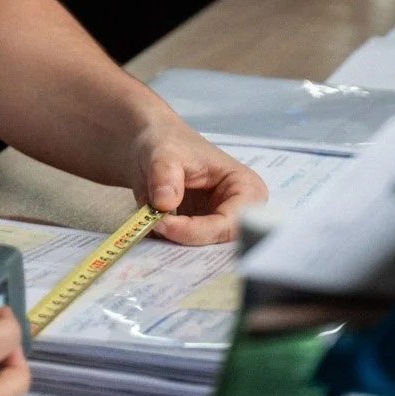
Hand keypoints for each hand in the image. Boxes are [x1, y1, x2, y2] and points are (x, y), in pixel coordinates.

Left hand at [129, 121, 267, 245]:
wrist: (150, 147)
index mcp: (247, 189)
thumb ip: (165, 174)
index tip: (161, 223)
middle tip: (152, 232)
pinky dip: (168, 248)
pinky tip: (147, 235)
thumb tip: (164, 203)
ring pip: (203, 253)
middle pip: (219, 244)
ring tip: (147, 232)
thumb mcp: (163, 151)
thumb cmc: (167, 142)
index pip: (228, 223)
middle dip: (186, 243)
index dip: (196, 230)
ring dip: (175, 249)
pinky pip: (188, 252)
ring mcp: (220, 226)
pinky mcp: (200, 235)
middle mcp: (240, 213)